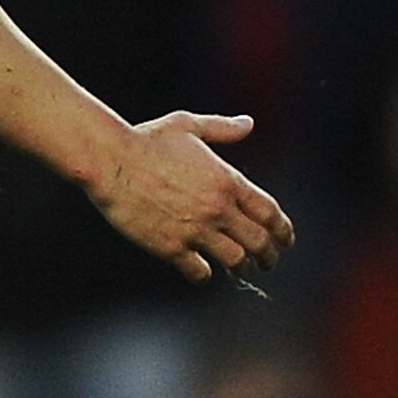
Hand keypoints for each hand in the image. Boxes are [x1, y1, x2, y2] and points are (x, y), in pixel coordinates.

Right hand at [88, 112, 293, 282]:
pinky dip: (204, 274)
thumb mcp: (188, 126)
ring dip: (241, 268)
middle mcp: (217, 209)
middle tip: (268, 262)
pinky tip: (202, 270)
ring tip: (240, 269)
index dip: (283, 230)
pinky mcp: (172, 247)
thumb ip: (222, 128)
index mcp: (227, 180)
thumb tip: (248, 123)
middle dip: (268, 256)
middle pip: (259, 242)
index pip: (269, 212)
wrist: (111, 161)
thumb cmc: (147, 139)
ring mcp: (195, 230)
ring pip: (234, 261)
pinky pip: (199, 272)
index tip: (286, 240)